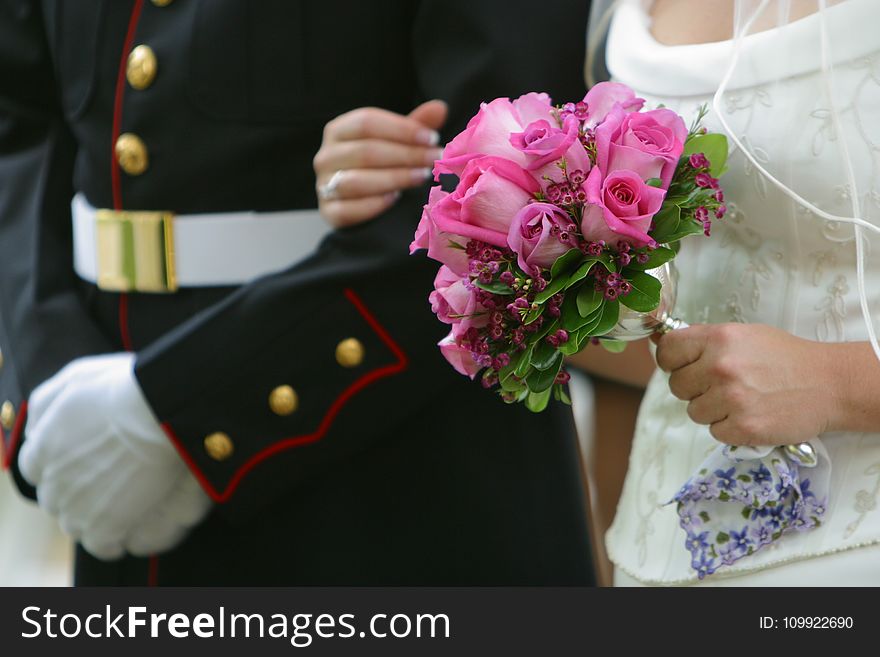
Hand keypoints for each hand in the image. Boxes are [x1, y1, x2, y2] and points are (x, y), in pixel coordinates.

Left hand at [19, 353, 211, 559]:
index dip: (60, 462)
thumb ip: (47, 401)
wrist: (157, 411)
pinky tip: (127, 527)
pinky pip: (101, 546)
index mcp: (42, 447)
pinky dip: (112, 541)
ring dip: (91, 516)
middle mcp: (53, 481)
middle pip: (54, 497)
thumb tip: (36, 424)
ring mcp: (78, 507)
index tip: (83, 457)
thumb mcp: (76, 377)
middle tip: (107, 476)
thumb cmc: (124, 388)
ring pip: (74, 524)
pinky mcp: (105, 526)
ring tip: (120, 503)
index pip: (36, 467)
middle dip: (74, 489)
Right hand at [314, 100, 447, 227]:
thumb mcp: (393, 141)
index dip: (401, 129)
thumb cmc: (375, 165)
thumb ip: (414, 125)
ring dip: (394, 178)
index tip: (432, 138)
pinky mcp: (328, 213)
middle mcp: (325, 156)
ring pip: (357, 181)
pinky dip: (374, 205)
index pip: (366, 122)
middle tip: (434, 159)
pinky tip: (396, 198)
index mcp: (338, 130)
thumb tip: (440, 108)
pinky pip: (350, 210)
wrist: (351, 202)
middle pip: (366, 151)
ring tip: (421, 177)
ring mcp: (323, 186)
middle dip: (405, 155)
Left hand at [654, 323, 837, 445]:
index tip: (680, 366)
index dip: (671, 361)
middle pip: (677, 386)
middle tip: (722, 385)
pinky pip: (715, 432)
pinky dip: (729, 428)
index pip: (667, 350)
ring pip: (694, 411)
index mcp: (718, 338)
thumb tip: (661, 343)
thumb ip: (704, 341)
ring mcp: (731, 399)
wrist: (829, 384)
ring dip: (712, 410)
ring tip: (741, 399)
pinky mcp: (743, 428)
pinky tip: (751, 414)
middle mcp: (721, 367)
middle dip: (694, 388)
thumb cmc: (784, 358)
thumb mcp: (743, 336)